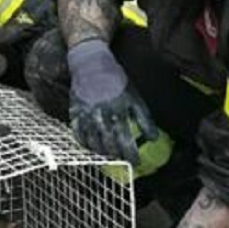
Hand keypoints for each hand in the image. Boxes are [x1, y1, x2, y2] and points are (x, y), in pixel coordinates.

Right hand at [67, 39, 157, 163]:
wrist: (91, 64)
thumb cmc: (116, 81)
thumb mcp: (134, 97)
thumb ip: (144, 118)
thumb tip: (154, 138)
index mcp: (118, 111)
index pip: (126, 140)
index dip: (131, 154)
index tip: (136, 162)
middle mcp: (102, 116)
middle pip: (109, 144)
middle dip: (117, 155)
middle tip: (122, 161)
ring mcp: (86, 116)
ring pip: (93, 142)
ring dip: (102, 152)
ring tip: (109, 155)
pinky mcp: (75, 113)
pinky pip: (78, 134)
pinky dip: (84, 143)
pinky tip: (91, 146)